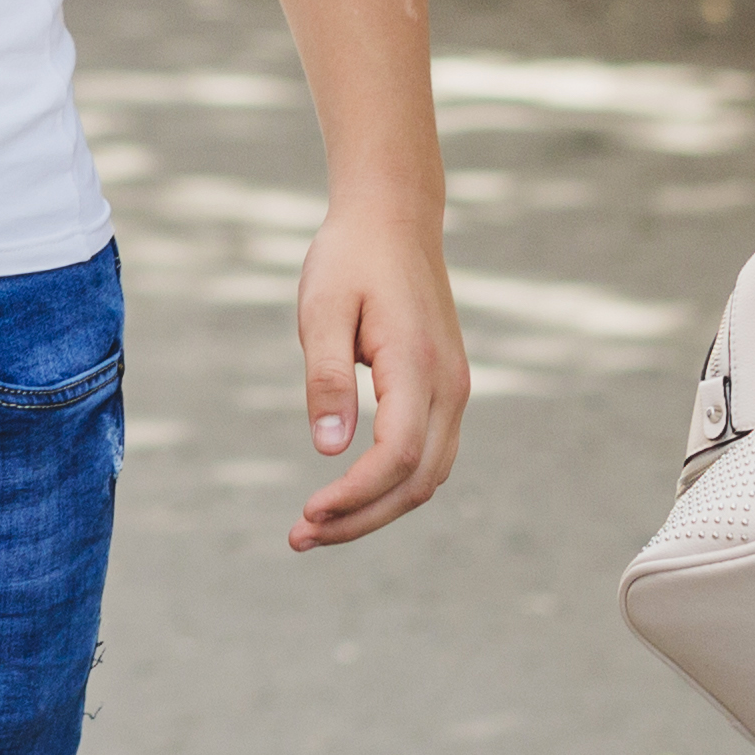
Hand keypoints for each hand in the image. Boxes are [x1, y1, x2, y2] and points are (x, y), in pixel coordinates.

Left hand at [287, 201, 467, 548]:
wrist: (393, 217)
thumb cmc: (350, 258)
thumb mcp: (323, 309)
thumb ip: (327, 378)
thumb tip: (328, 449)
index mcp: (419, 366)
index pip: (397, 457)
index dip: (355, 495)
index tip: (307, 512)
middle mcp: (450, 386)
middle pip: (417, 481)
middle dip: (360, 519)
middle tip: (299, 537)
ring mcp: (454, 389)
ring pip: (429, 475)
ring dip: (376, 509)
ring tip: (317, 525)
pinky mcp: (445, 388)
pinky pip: (429, 455)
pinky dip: (392, 486)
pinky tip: (350, 494)